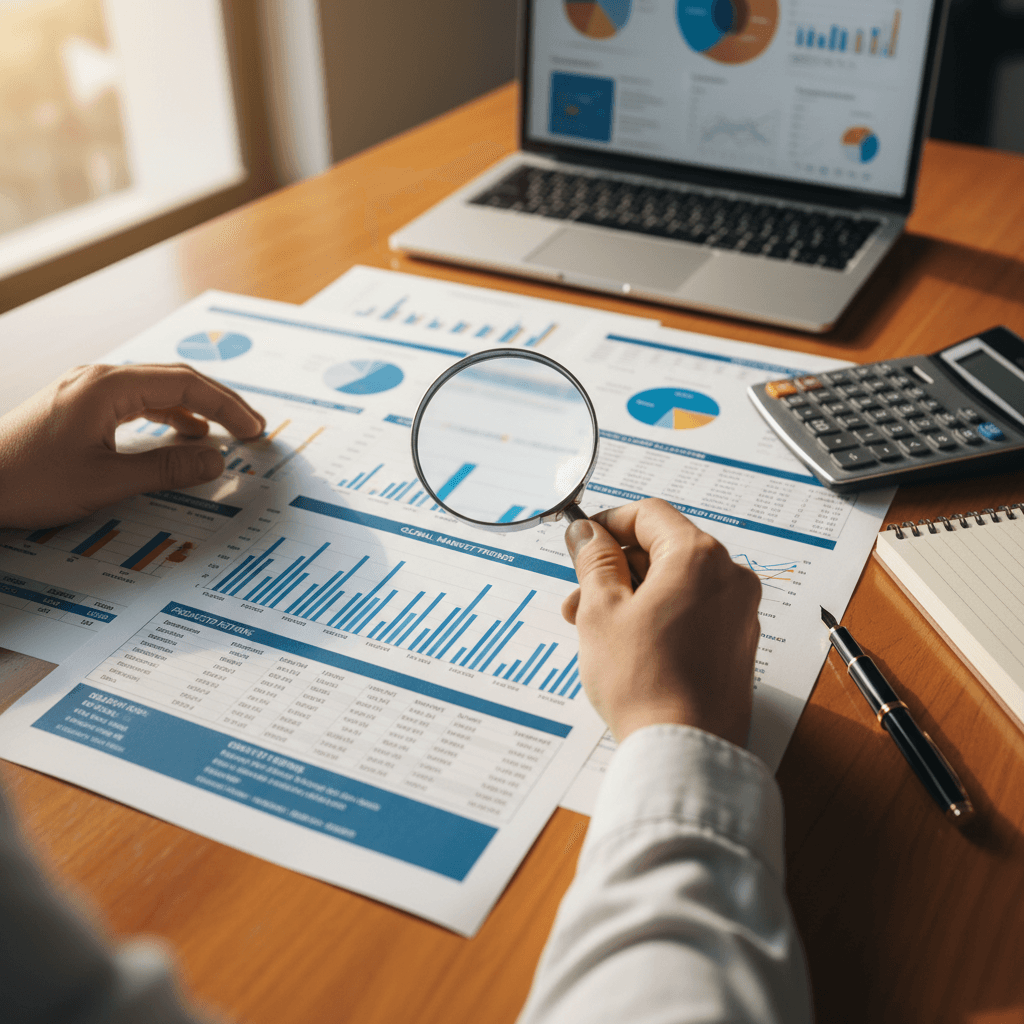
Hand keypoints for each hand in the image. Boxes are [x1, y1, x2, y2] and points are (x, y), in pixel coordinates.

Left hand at [0, 364, 264, 528]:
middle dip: (220, 403)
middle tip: (252, 428)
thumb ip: (167, 469)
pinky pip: (138, 400)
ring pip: (158, 388)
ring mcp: (89, 388)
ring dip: (197, 407)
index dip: (227, 407)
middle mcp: (101, 378)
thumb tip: (216, 461)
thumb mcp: (106, 482)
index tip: (254, 431)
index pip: (186, 385)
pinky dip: (169, 414)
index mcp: (109, 388)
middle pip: (177, 379)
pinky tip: (183, 433)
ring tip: (226, 431)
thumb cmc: (29, 481)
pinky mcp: (81, 404)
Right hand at [563, 499, 761, 745]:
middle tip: (577, 595)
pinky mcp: (737, 645)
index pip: (649, 515)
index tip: (581, 542)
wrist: (684, 749)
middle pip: (664, 549)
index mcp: (699, 558)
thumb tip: (586, 533)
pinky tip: (626, 645)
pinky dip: (658, 616)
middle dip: (616, 569)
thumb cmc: (643, 682)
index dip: (608, 523)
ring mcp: (739, 613)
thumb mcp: (601, 610)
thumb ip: (594, 562)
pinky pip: (693, 612)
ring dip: (632, 595)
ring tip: (592, 628)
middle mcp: (730, 578)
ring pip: (676, 584)